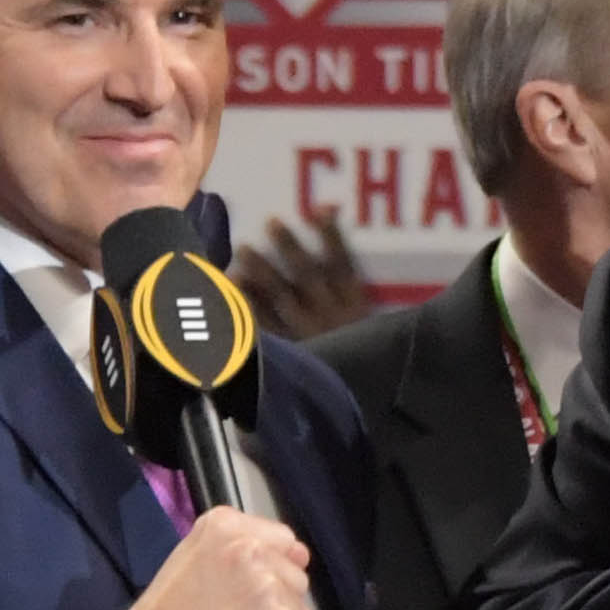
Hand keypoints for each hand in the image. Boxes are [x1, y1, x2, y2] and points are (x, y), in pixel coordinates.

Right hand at [102, 508, 315, 609]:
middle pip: (295, 573)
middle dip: (276, 595)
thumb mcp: (192, 554)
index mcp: (228, 528)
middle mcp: (254, 553)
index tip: (249, 585)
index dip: (272, 564)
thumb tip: (298, 554)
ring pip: (299, 606)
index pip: (284, 539)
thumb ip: (244, 542)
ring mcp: (273, 591)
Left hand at [233, 212, 374, 341]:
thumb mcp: (373, 324)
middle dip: (290, 247)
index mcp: (356, 307)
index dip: (332, 235)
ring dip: (262, 270)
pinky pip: (264, 323)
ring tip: (244, 247)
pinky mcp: (287, 348)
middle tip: (271, 221)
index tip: (321, 208)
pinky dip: (248, 302)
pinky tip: (236, 281)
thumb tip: (339, 235)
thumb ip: (353, 290)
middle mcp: (331, 317)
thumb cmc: (364, 355)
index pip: (343, 265)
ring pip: (282, 296)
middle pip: (307, 276)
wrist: (351, 400)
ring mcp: (306, 334)